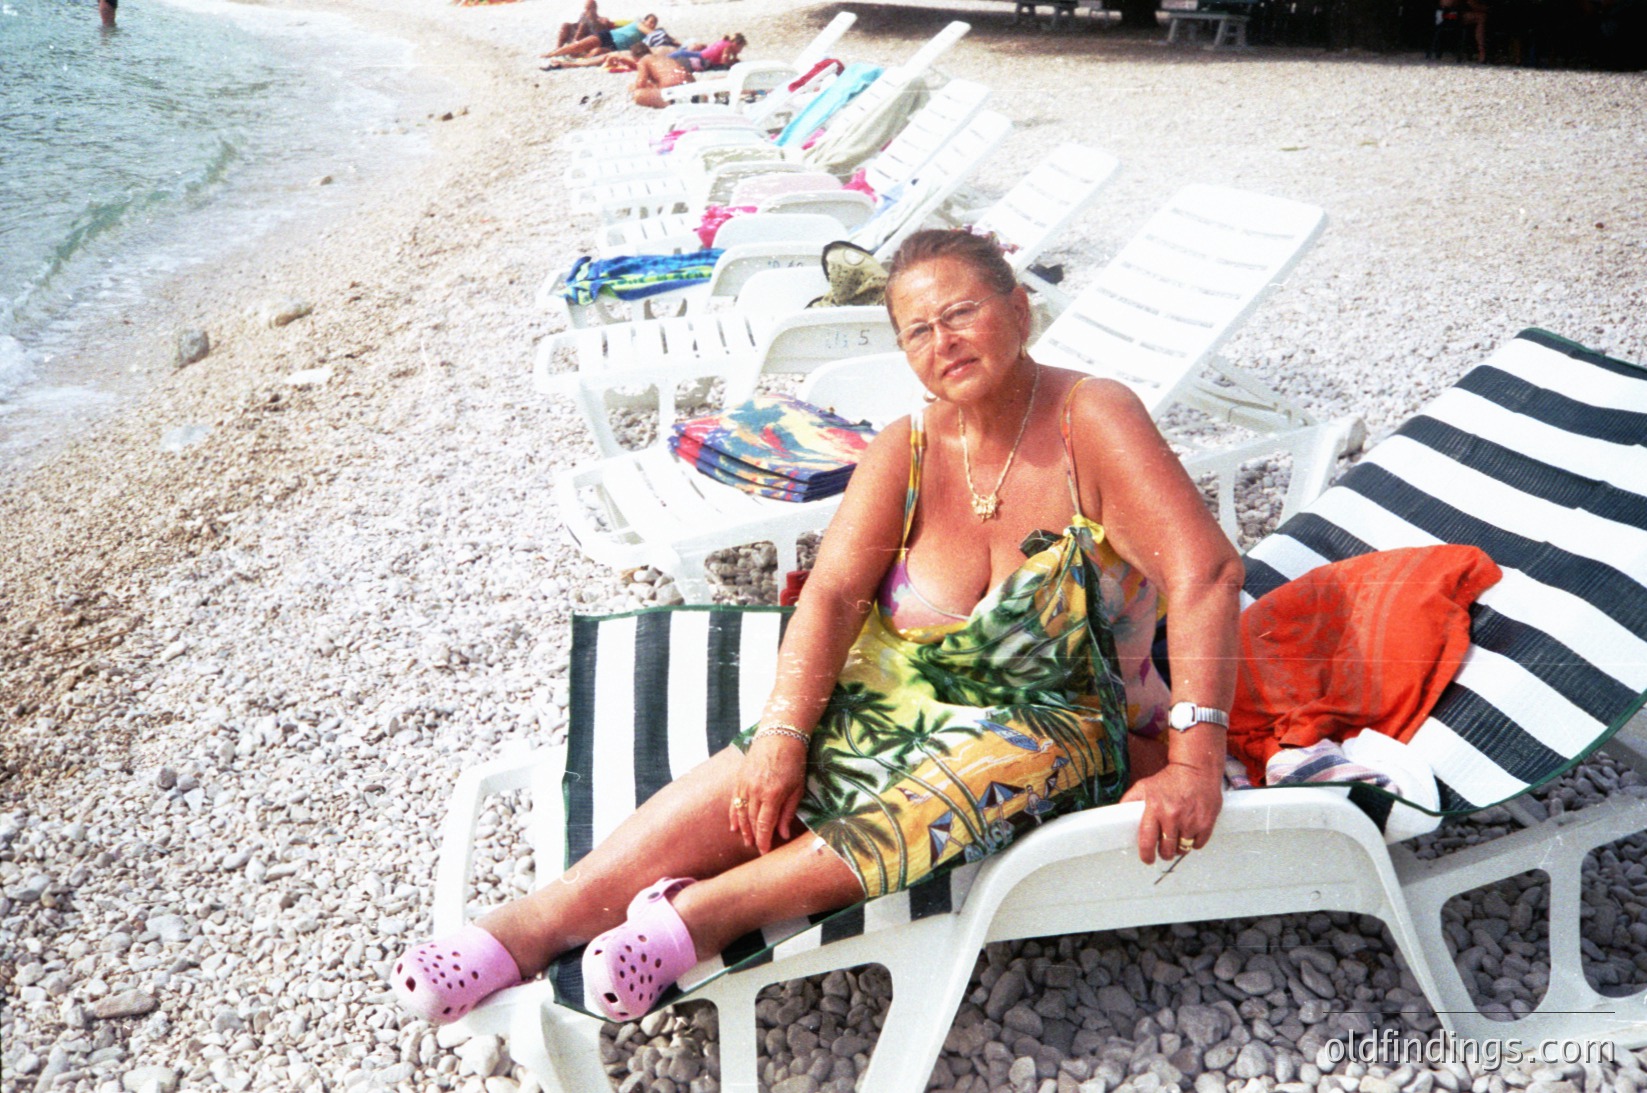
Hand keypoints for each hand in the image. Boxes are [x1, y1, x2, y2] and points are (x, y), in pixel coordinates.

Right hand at [729, 734, 808, 853]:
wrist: (779, 737)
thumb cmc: (793, 763)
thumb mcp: (797, 789)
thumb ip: (788, 813)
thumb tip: (782, 834)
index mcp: (772, 795)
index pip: (764, 824)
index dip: (763, 840)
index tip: (764, 852)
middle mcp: (755, 791)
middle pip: (751, 820)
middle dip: (753, 836)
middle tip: (756, 848)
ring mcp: (745, 784)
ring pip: (740, 812)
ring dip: (743, 828)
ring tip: (746, 840)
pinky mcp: (739, 779)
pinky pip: (734, 801)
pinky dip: (733, 815)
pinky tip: (734, 826)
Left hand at [1119, 759, 1223, 864]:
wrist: (1196, 768)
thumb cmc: (1169, 779)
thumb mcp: (1144, 786)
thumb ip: (1129, 802)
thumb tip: (1117, 816)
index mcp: (1155, 808)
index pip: (1147, 841)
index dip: (1146, 855)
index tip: (1147, 859)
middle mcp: (1173, 816)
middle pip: (1167, 850)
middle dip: (1164, 853)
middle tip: (1163, 849)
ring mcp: (1191, 820)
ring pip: (1182, 849)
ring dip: (1179, 848)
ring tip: (1177, 839)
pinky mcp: (1206, 822)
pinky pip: (1197, 845)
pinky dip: (1193, 843)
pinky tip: (1189, 833)